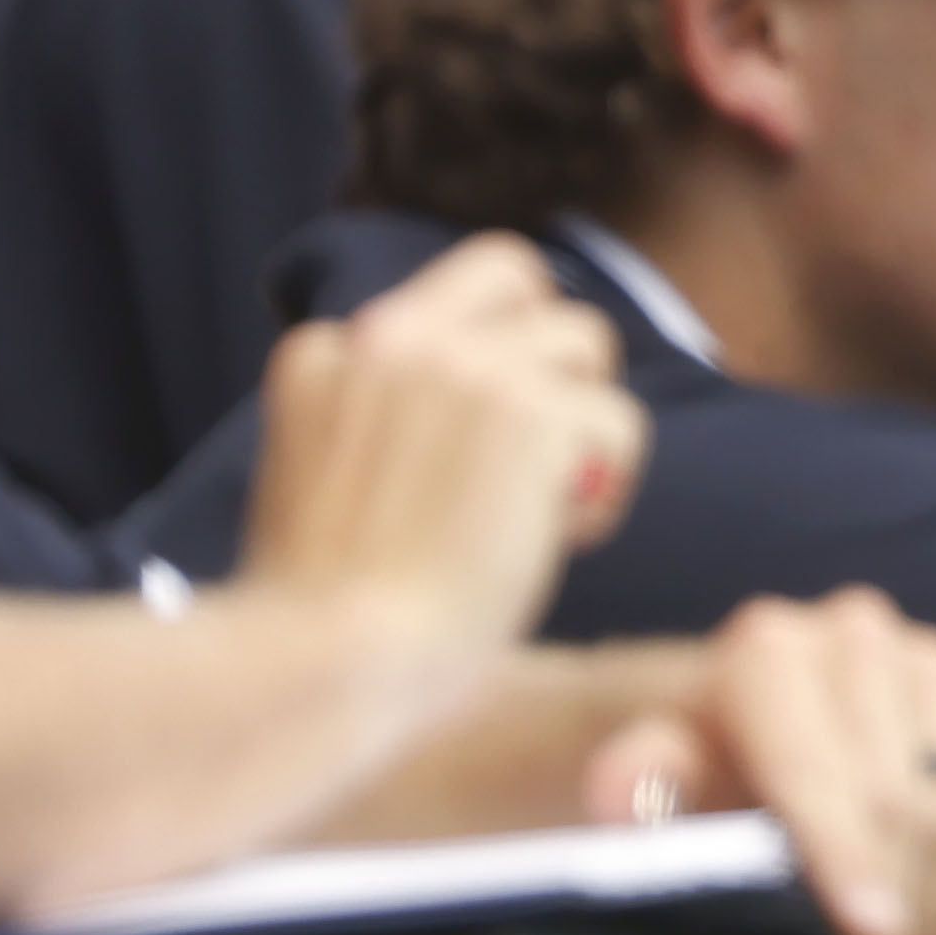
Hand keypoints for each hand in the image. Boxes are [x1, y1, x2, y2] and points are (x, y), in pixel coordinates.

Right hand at [239, 233, 647, 683]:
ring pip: (583, 342)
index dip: (481, 361)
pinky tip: (562, 542)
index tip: (478, 442)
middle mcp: (390, 338)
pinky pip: (617, 423)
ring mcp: (461, 367)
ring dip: (586, 423)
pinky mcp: (528, 412)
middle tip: (546, 443)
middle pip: (518, 274)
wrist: (327, 660)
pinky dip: (609, 488)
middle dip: (550, 348)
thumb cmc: (327, 613)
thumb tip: (471, 416)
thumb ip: (376, 420)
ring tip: (551, 510)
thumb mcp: (317, 481)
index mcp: (323, 354)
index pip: (435, 303)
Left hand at [581, 589, 935, 934]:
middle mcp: (861, 638)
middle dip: (901, 917)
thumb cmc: (689, 765)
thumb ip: (635, 781)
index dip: (847, 855)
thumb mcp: (643, 776)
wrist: (736, 714)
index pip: (817, 768)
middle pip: (906, 798)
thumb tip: (626, 798)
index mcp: (767, 655)